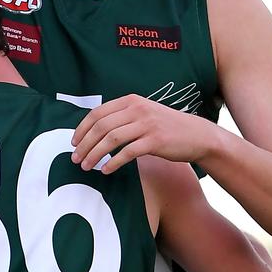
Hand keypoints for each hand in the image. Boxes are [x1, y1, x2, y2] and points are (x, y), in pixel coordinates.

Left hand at [71, 95, 218, 172]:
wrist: (197, 135)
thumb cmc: (167, 128)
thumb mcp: (144, 114)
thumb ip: (123, 118)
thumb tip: (96, 131)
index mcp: (131, 101)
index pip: (97, 113)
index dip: (82, 128)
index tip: (74, 142)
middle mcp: (137, 109)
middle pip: (101, 127)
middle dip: (84, 144)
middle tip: (75, 159)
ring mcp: (147, 124)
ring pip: (111, 139)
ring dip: (94, 154)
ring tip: (86, 166)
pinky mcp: (155, 141)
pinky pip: (128, 153)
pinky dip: (113, 162)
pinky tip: (106, 170)